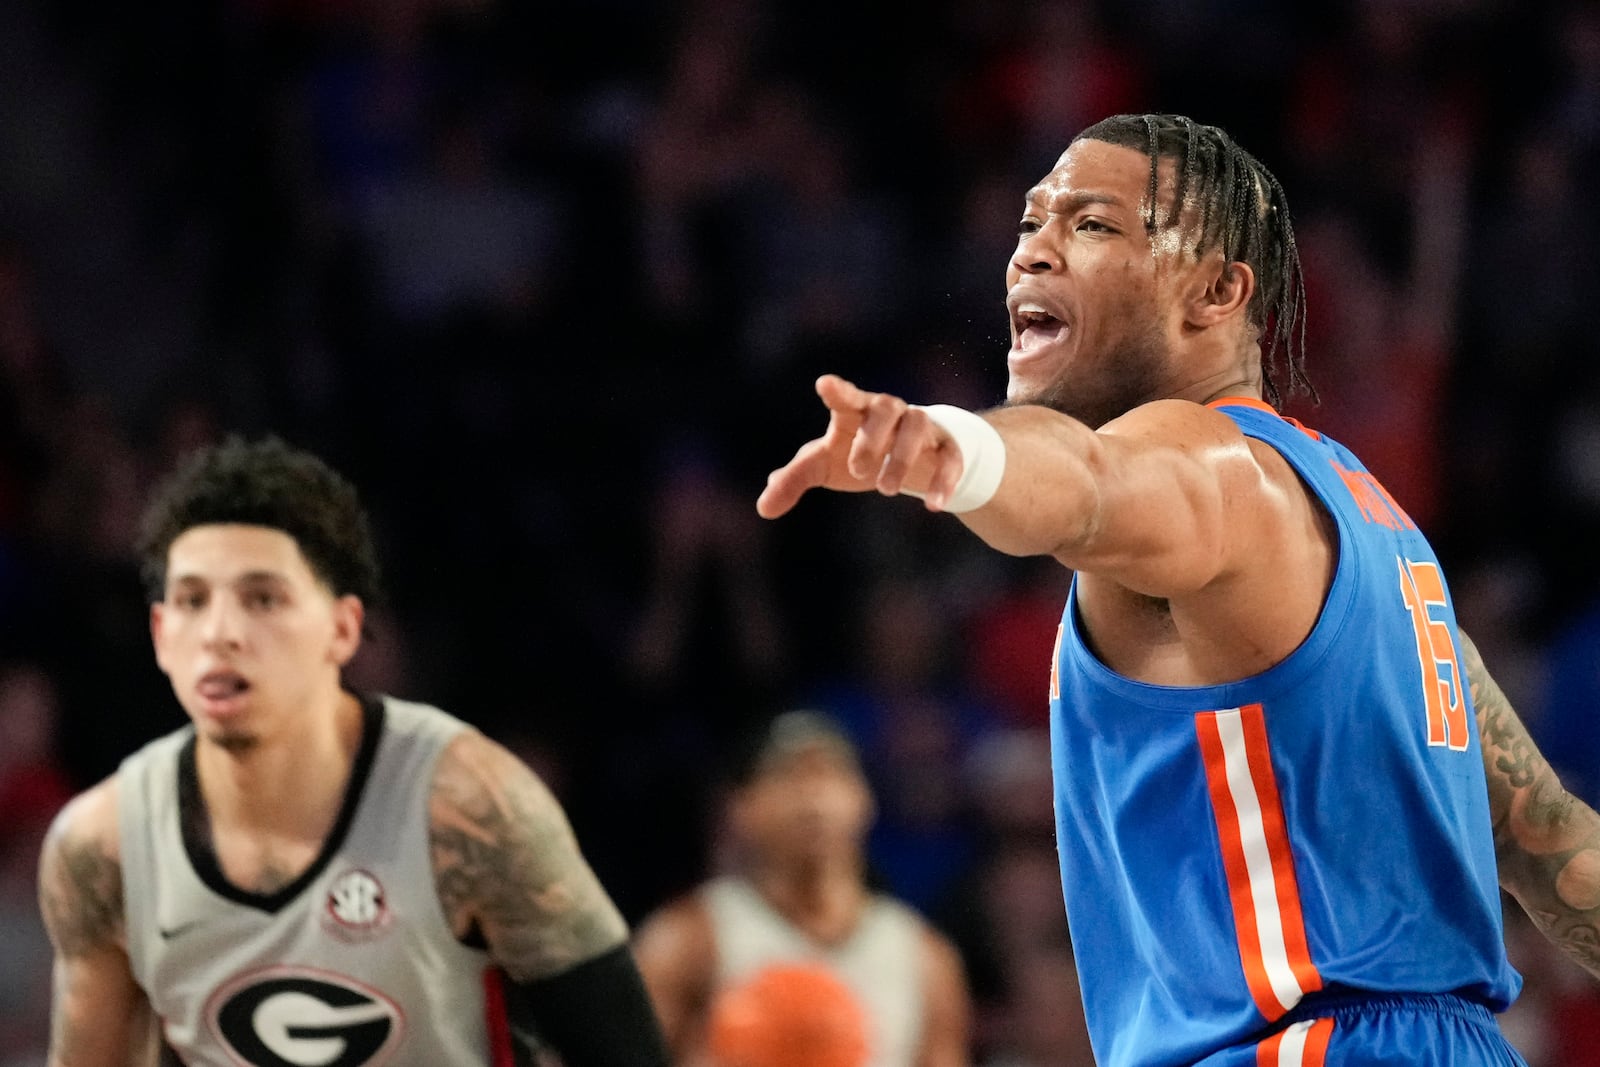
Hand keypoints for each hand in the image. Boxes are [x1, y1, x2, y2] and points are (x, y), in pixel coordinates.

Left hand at [756, 374, 966, 517]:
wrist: (914, 456)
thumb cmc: (860, 451)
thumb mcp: (825, 465)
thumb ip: (795, 480)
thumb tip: (764, 506)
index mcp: (857, 411)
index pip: (847, 397)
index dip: (838, 391)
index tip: (824, 384)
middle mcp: (891, 412)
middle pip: (886, 408)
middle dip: (872, 438)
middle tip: (858, 471)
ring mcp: (922, 428)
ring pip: (918, 427)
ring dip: (902, 457)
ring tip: (886, 490)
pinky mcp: (948, 448)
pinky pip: (951, 457)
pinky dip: (943, 479)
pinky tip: (934, 505)